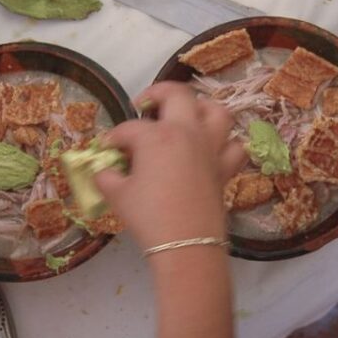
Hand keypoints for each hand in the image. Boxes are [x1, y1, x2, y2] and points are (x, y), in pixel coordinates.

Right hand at [95, 82, 246, 251]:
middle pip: (178, 94)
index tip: (107, 148)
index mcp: (156, 135)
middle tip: (145, 105)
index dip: (114, 137)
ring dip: (201, 109)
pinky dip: (226, 144)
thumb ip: (106, 176)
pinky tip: (212, 150)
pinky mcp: (226, 168)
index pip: (129, 128)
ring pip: (216, 111)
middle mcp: (187, 132)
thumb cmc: (148, 216)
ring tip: (187, 117)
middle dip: (158, 93)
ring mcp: (211, 148)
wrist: (186, 244)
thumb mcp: (117, 195)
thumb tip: (103, 170)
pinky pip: (234, 147)